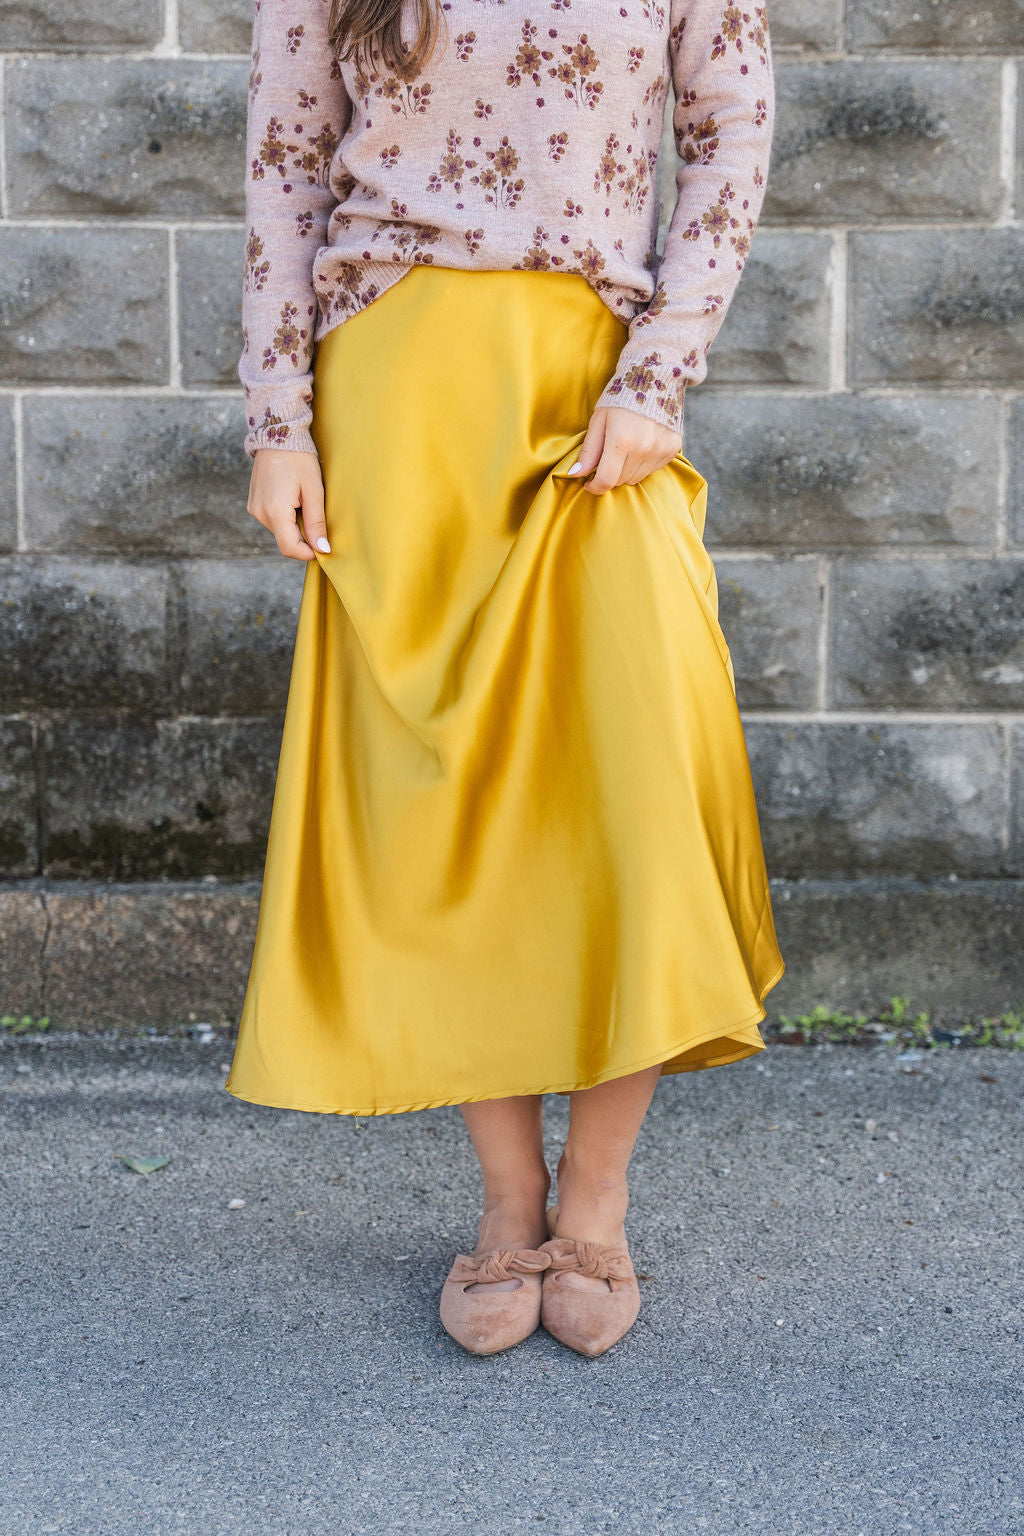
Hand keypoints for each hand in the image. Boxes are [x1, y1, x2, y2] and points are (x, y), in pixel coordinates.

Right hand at [247, 448, 328, 560]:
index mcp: (274, 511)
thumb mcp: (313, 491)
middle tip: (316, 515)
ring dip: (295, 524)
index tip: (323, 548)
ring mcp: (255, 508)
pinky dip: (286, 516)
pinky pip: (273, 519)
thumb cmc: (299, 459)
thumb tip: (322, 549)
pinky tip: (293, 497)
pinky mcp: (254, 504)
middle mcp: (260, 513)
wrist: (277, 435)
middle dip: (304, 536)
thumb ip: (316, 522)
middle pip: (285, 540)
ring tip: (303, 501)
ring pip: (280, 530)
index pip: (289, 548)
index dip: (307, 553)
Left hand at [567, 406, 681, 494]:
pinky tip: (640, 445)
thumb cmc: (620, 398)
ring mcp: (660, 450)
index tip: (589, 483)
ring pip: (636, 478)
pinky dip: (642, 464)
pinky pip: (652, 470)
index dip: (595, 487)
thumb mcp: (599, 421)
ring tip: (624, 449)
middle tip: (606, 458)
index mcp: (622, 441)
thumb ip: (589, 450)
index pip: (606, 480)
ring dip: (625, 471)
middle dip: (609, 474)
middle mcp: (644, 449)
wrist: (653, 378)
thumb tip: (575, 474)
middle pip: (620, 480)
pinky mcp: (672, 449)